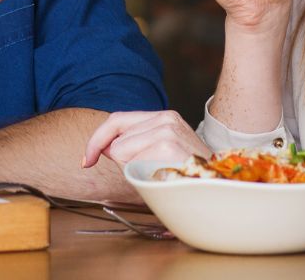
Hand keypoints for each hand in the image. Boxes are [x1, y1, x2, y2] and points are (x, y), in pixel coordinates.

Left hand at [82, 110, 211, 168]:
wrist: (217, 187)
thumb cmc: (185, 175)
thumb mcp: (159, 153)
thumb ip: (132, 145)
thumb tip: (104, 148)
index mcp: (164, 116)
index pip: (117, 119)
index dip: (96, 140)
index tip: (86, 160)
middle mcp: (165, 118)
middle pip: (116, 138)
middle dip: (121, 159)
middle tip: (145, 172)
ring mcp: (166, 130)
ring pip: (120, 150)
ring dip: (131, 167)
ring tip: (158, 173)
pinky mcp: (166, 145)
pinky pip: (130, 161)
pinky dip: (138, 174)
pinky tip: (159, 176)